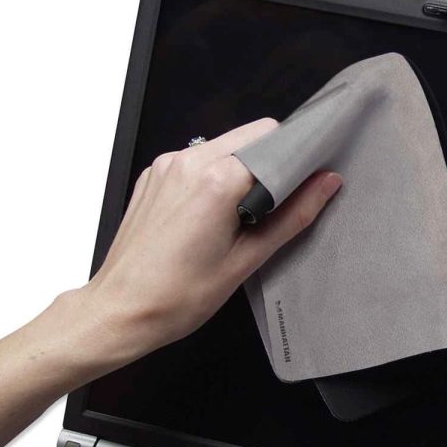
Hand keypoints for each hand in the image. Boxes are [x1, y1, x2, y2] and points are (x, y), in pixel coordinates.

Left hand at [74, 117, 341, 364]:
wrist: (121, 311)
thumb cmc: (178, 296)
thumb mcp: (246, 260)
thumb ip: (292, 216)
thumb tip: (326, 184)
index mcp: (215, 179)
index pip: (275, 140)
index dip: (298, 159)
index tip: (309, 183)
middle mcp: (188, 160)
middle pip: (252, 135)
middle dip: (273, 162)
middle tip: (277, 206)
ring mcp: (167, 165)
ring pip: (225, 145)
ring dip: (243, 169)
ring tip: (242, 216)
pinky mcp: (154, 176)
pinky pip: (197, 159)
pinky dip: (215, 176)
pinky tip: (213, 216)